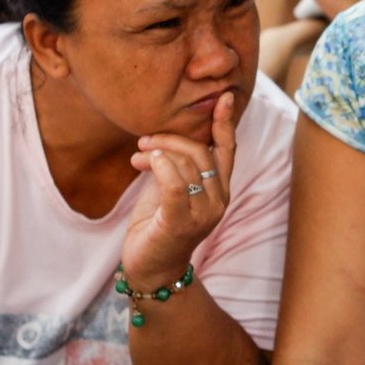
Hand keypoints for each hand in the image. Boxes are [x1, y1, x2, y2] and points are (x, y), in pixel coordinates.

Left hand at [121, 91, 236, 285]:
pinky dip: (159, 166)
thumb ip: (176, 165)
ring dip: (157, 151)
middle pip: (201, 152)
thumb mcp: (170, 188)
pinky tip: (145, 161)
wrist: (151, 268)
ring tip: (137, 155)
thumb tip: (164, 139)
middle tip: (144, 141)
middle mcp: (218, 199)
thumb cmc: (158, 225)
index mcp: (219, 189)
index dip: (225, 123)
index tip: (223, 97)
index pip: (227, 150)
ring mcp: (203, 213)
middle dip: (170, 138)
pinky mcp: (182, 222)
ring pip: (187, 164)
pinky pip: (174, 183)